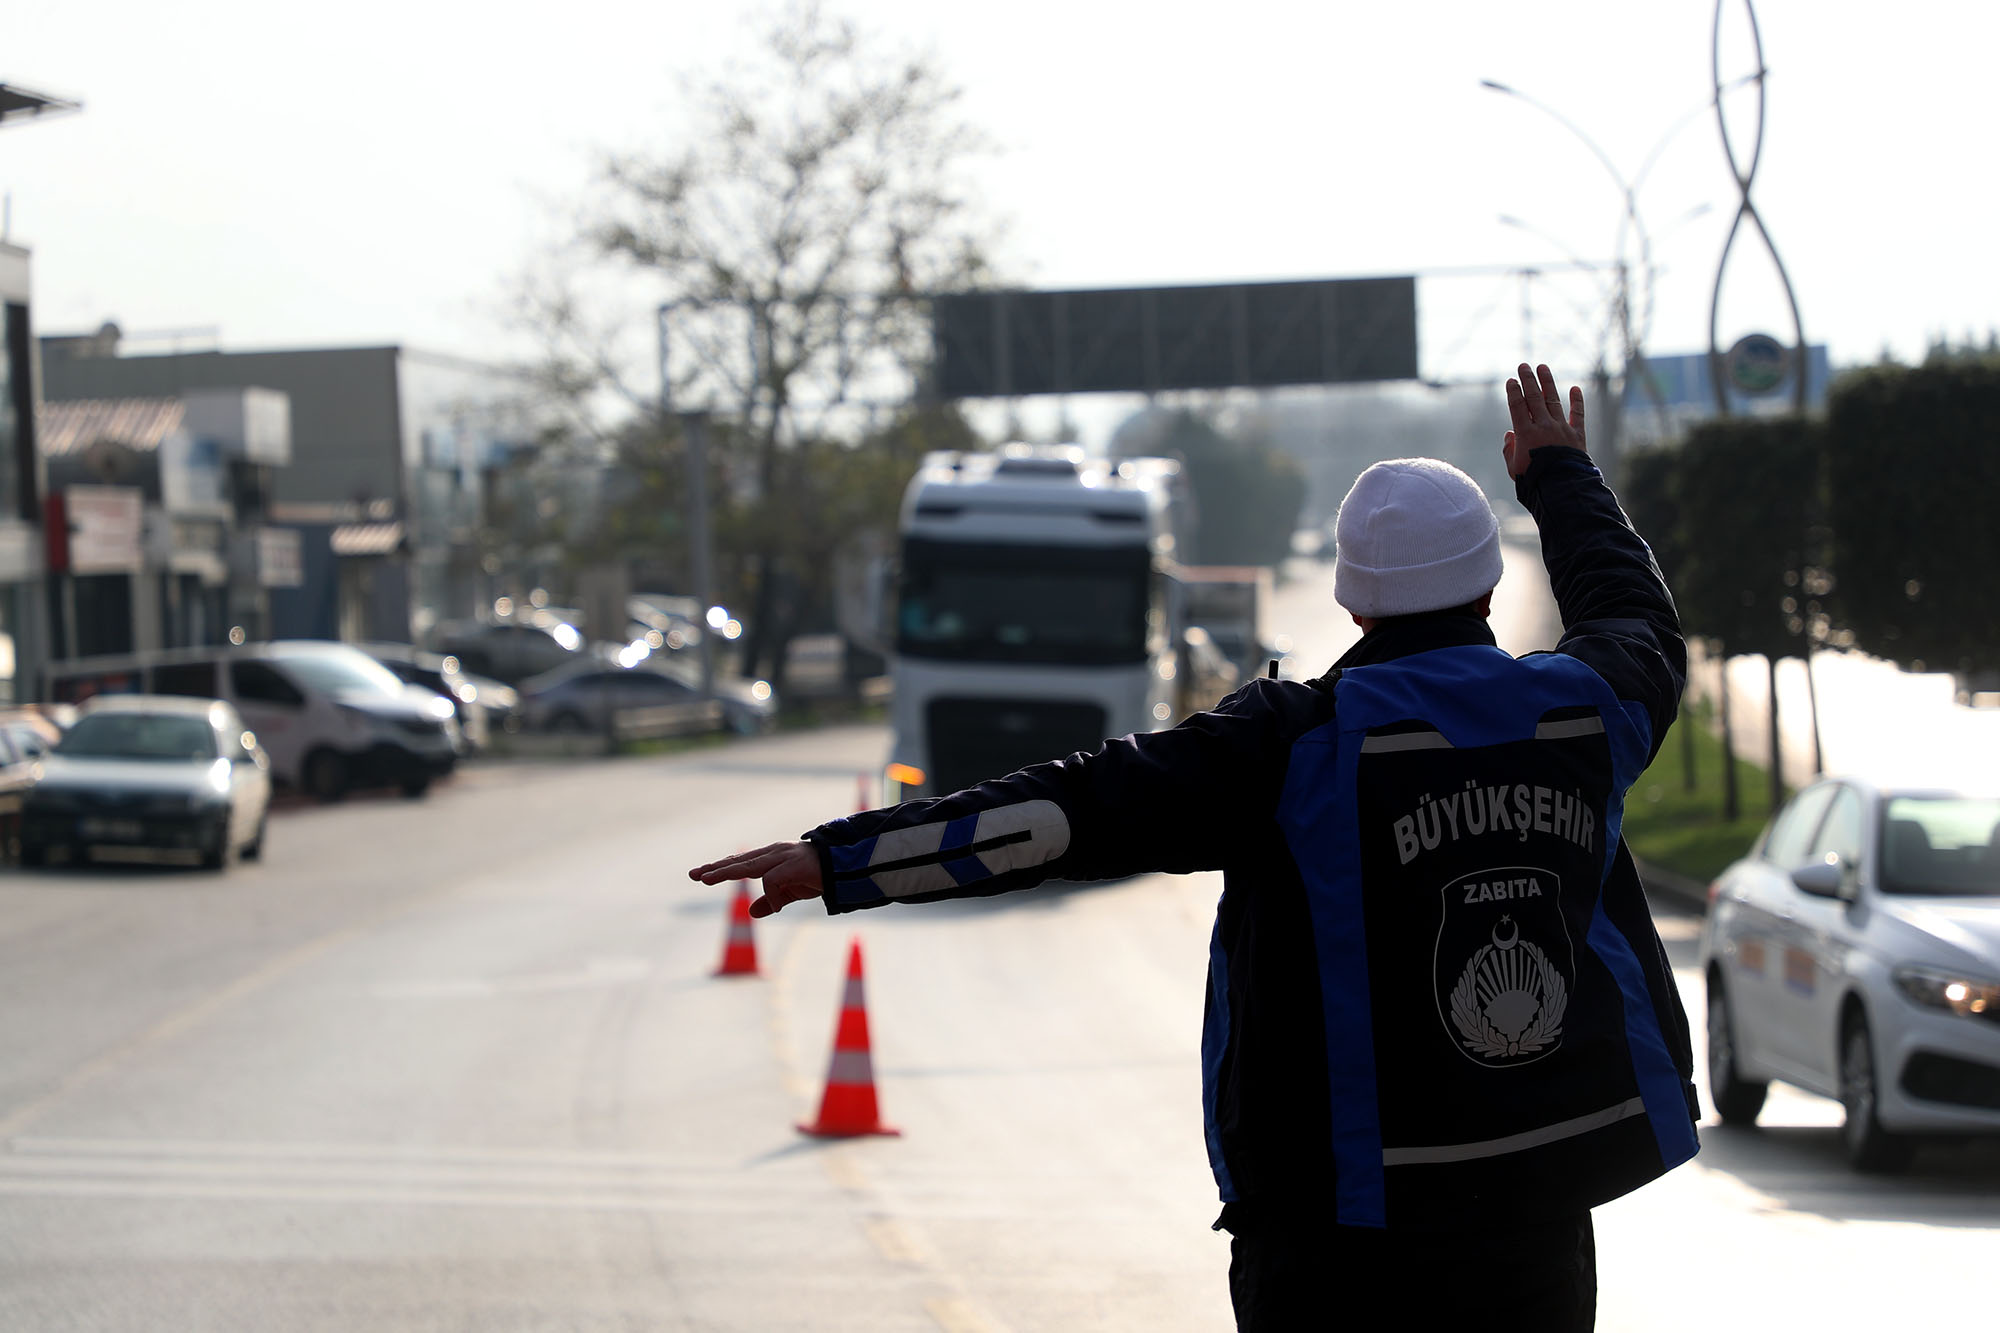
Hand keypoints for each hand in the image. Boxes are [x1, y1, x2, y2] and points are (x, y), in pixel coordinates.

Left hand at [689, 840, 824, 917]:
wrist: (845, 868)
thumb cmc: (818, 876)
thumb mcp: (790, 892)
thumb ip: (772, 901)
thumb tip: (751, 912)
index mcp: (771, 858)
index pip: (739, 862)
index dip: (719, 868)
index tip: (699, 874)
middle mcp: (773, 854)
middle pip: (738, 862)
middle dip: (715, 868)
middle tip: (694, 875)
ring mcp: (782, 858)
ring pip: (747, 865)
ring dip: (725, 872)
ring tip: (706, 879)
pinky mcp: (792, 866)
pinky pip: (772, 881)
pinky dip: (772, 897)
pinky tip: (777, 906)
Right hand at [1503, 362, 1586, 478]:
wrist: (1562, 488)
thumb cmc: (1534, 481)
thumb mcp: (1513, 468)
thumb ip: (1509, 449)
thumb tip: (1510, 434)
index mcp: (1526, 434)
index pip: (1517, 406)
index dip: (1513, 392)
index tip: (1511, 380)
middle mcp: (1544, 427)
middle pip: (1534, 398)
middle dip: (1528, 380)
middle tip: (1523, 366)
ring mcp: (1562, 429)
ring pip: (1553, 400)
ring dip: (1547, 382)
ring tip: (1542, 367)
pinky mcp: (1577, 435)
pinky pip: (1578, 415)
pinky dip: (1577, 401)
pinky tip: (1575, 388)